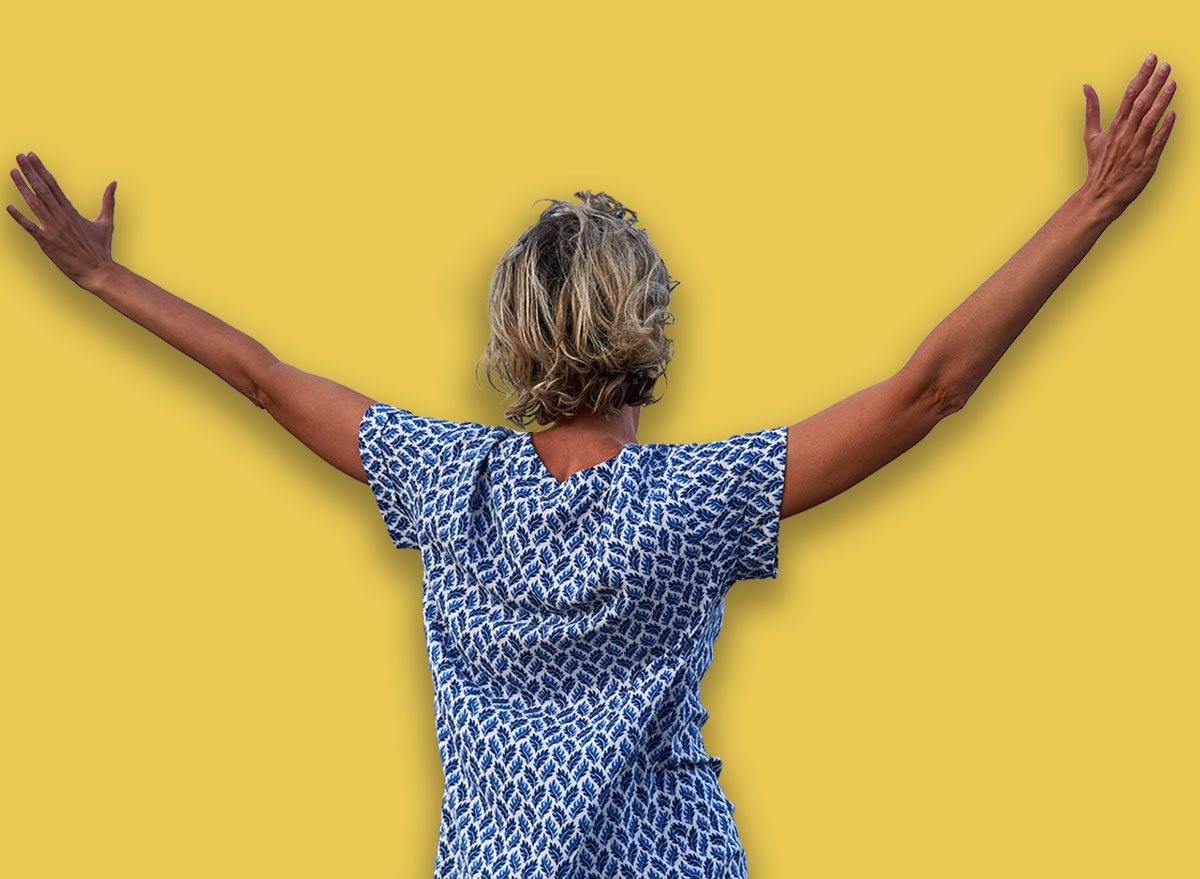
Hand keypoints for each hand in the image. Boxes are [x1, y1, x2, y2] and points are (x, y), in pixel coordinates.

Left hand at [7, 152, 117, 289]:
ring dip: (22, 187)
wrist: (99, 272)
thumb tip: (114, 182)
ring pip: (35, 203)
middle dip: (30, 171)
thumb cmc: (102, 249)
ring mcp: (54, 229)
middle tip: (19, 156)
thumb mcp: (106, 223)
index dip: (41, 169)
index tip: (32, 156)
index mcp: (72, 211)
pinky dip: (19, 218)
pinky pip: (30, 227)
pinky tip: (8, 207)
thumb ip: (108, 201)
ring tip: (12, 171)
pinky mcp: (47, 243)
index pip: (54, 185)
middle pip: (43, 189)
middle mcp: (62, 217)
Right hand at [1081, 53, 1177, 218]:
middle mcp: (1125, 135)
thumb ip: (1091, 110)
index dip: (1141, 75)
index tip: (1151, 59)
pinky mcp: (1146, 162)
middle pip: (1141, 103)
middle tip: (1166, 65)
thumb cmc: (1099, 165)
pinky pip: (1157, 142)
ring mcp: (1136, 148)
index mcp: (1114, 127)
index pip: (1129, 95)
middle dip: (1154, 82)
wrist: (1100, 195)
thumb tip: (1086, 87)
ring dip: (1162, 101)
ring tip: (1173, 82)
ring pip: (1150, 120)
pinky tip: (1173, 113)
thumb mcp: (1091, 137)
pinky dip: (1165, 128)